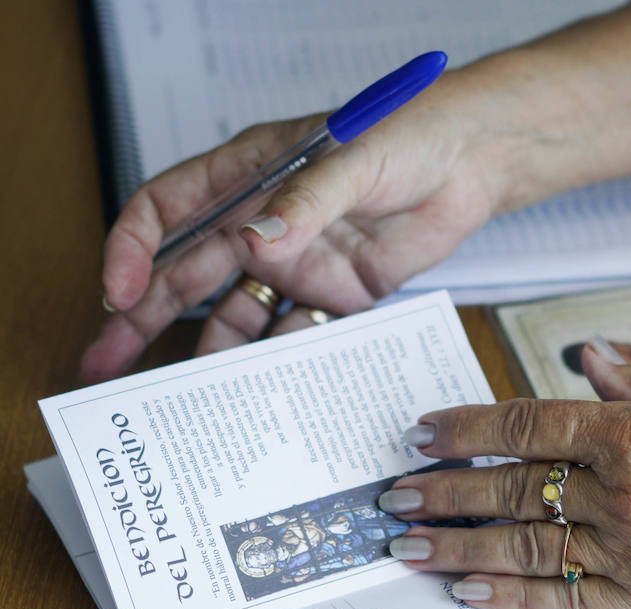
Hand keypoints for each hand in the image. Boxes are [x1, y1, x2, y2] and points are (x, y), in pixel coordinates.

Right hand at [79, 65, 528, 383]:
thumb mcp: (353, 159)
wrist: (470, 164)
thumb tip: (254, 240)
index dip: (133, 249)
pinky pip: (294, 335)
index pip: (168, 208)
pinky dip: (276, 364)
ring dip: (203, 354)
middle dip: (142, 318)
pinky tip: (255, 394)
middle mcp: (262, 226)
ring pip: (233, 316)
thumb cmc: (409, 134)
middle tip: (106, 364)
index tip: (118, 291)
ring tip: (176, 398)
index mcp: (248, 175)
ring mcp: (294, 265)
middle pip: (186, 276)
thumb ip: (304, 202)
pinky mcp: (332, 297)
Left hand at [380, 348, 630, 608]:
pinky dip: (513, 598)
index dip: (465, 430)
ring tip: (407, 546)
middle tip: (391, 497)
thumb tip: (588, 356)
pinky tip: (468, 591)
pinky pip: (566, 602)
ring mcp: (630, 550)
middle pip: (509, 490)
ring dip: (458, 546)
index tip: (421, 435)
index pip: (524, 426)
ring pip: (523, 547)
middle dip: (443, 492)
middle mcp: (620, 491)